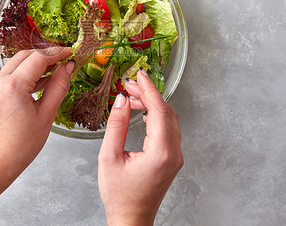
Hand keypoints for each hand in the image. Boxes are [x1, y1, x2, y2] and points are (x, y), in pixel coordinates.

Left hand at [0, 47, 73, 178]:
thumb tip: (67, 68)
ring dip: (37, 63)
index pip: (38, 58)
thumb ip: (58, 87)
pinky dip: (28, 73)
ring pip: (18, 63)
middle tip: (66, 60)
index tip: (71, 53)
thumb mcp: (46, 115)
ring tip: (58, 70)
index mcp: (13, 86)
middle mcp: (0, 81)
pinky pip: (12, 74)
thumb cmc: (19, 146)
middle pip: (27, 55)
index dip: (57, 53)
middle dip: (47, 54)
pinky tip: (43, 81)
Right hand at [98, 68, 182, 225]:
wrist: (131, 219)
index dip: (149, 89)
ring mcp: (176, 157)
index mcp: (160, 153)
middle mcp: (174, 154)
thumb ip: (116, 126)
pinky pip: (168, 129)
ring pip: (169, 119)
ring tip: (130, 97)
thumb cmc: (119, 195)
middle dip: (149, 94)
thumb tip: (121, 100)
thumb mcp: (109, 157)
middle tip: (130, 84)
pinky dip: (156, 116)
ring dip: (152, 104)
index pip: (159, 111)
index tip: (139, 74)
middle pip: (167, 112)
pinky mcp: (172, 159)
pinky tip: (141, 112)